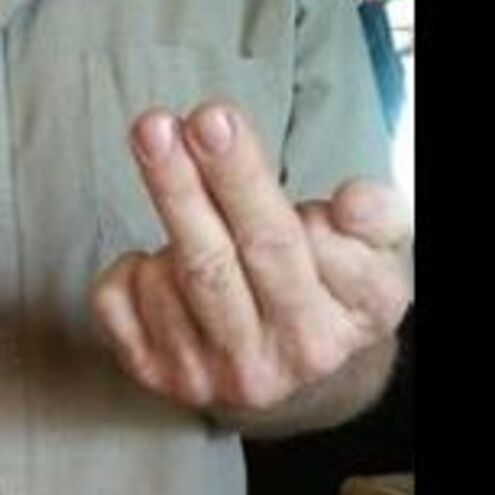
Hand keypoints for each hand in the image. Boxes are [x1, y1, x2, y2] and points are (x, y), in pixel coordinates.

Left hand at [90, 103, 409, 411]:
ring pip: (164, 278)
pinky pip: (116, 302)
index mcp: (339, 324)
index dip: (245, 181)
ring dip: (166, 219)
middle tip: (156, 124)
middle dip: (181, 185)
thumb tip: (351, 202)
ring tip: (179, 177)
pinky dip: (126, 264)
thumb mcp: (376, 253)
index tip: (215, 119)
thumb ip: (378, 219)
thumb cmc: (326, 288)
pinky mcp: (154, 374)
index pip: (289, 246)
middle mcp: (273, 360)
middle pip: (216, 262)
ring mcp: (209, 374)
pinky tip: (158, 259)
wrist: (289, 370)